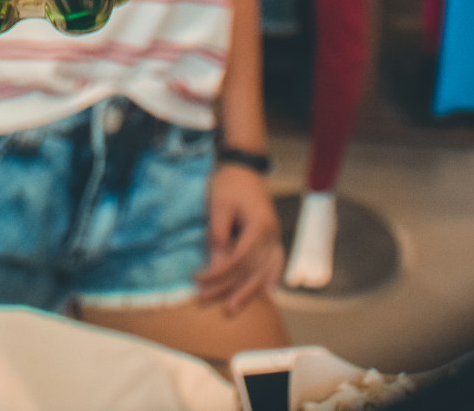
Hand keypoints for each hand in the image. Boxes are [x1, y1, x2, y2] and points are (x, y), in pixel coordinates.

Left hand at [196, 165, 283, 315]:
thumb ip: (219, 236)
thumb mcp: (219, 205)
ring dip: (248, 291)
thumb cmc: (229, 183)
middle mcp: (272, 235)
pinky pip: (275, 263)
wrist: (244, 166)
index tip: (198, 282)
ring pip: (264, 272)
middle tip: (205, 300)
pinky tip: (267, 293)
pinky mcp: (272, 237)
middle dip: (227, 288)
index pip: (238, 260)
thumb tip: (217, 268)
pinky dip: (270, 279)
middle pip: (250, 270)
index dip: (218, 275)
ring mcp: (275, 237)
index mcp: (259, 227)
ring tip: (232, 307)